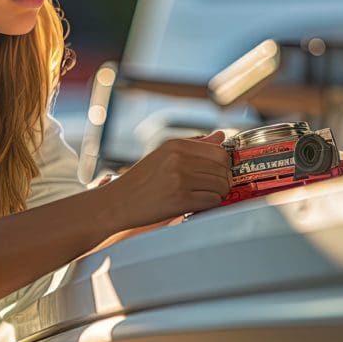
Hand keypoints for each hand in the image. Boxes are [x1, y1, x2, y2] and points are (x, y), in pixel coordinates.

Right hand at [98, 130, 231, 229]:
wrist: (117, 202)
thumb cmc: (141, 180)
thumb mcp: (165, 155)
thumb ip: (195, 146)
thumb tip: (221, 136)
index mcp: (176, 145)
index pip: (219, 151)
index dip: (224, 165)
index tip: (218, 173)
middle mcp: (179, 159)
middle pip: (223, 169)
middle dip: (223, 181)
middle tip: (213, 188)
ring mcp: (180, 179)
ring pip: (221, 186)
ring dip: (218, 194)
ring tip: (204, 196)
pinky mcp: (180, 200)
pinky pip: (212, 201)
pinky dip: (210, 205)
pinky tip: (198, 205)